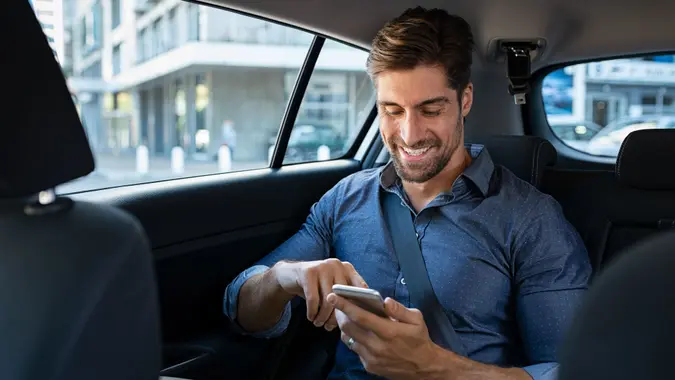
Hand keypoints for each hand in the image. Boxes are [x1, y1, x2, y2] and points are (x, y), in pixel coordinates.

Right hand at [271, 259, 367, 330]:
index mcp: (347, 268)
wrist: (290, 275)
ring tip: (319, 324)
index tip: (355, 320)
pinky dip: (312, 312)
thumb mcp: (332, 288)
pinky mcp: (308, 272)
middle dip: (336, 316)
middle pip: (343, 296)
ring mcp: (322, 266)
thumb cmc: (317, 287)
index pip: (360, 287)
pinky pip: (313, 299)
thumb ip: (345, 297)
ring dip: (323, 316)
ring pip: (328, 299)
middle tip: (330, 327)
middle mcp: (337, 264)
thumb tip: (357, 317)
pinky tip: (311, 317)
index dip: (359, 305)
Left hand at [327, 294, 445, 379]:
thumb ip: (400, 309)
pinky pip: (355, 350)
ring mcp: (371, 358)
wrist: (424, 368)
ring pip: (348, 339)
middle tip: (337, 303)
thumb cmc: (419, 340)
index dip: (344, 305)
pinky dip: (353, 339)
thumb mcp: (417, 320)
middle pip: (348, 327)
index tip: (332, 296)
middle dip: (339, 313)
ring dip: (345, 326)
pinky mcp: (369, 366)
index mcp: (388, 332)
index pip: (360, 316)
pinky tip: (358, 332)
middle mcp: (376, 346)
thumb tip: (385, 301)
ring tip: (345, 316)